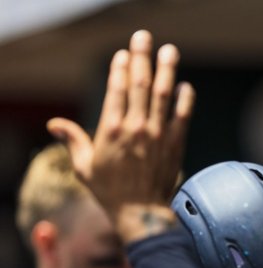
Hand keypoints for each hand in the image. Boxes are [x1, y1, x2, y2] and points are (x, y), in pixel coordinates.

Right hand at [47, 30, 193, 241]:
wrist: (140, 212)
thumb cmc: (110, 191)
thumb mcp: (84, 166)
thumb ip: (73, 141)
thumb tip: (55, 124)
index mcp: (110, 130)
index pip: (116, 90)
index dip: (120, 68)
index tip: (123, 54)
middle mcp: (135, 128)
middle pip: (139, 84)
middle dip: (142, 58)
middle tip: (144, 38)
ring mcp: (157, 135)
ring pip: (163, 95)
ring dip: (167, 70)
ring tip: (170, 51)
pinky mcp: (175, 145)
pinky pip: (182, 117)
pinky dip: (185, 100)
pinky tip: (186, 86)